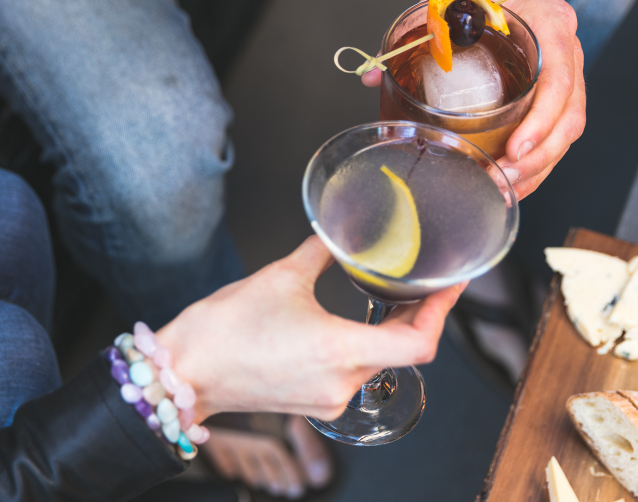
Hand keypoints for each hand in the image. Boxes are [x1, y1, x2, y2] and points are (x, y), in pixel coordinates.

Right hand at [157, 235, 465, 422]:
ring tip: (392, 298)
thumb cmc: (226, 329)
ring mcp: (329, 398)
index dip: (442, 312)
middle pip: (404, 352)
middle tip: (426, 283)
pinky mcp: (315, 403)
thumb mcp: (281, 277)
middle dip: (418, 316)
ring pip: (380, 364)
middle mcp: (342, 382)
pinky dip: (363, 349)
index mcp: (340, 349)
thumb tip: (339, 234)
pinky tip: (353, 325)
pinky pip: (354, 375)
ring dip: (389, 333)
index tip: (449, 286)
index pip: (420, 343)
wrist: (188, 370)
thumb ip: (322, 252)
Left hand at [362, 0, 585, 198]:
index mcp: (547, 27)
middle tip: (502, 178)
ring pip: (565, 131)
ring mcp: (564, 74)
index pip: (559, 81)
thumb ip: (414, 35)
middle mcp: (564, 53)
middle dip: (537, 157)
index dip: (540, 121)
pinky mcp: (554, 92)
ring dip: (537, 167)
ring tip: (504, 188)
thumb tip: (370, 76)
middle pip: (568, 117)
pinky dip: (536, 161)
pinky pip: (556, 132)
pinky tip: (513, 181)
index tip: (514, 149)